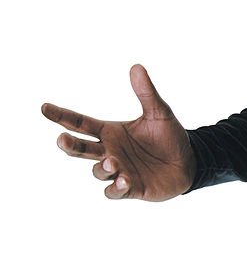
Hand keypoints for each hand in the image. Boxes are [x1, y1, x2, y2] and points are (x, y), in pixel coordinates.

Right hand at [42, 64, 195, 200]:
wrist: (189, 161)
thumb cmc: (170, 137)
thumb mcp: (160, 112)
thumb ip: (146, 93)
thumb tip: (136, 67)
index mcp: (111, 132)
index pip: (81, 123)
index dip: (62, 116)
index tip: (44, 107)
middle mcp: (109, 151)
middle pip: (81, 150)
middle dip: (70, 146)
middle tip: (62, 140)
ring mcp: (118, 171)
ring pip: (98, 171)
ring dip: (102, 167)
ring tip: (112, 161)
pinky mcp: (131, 188)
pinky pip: (115, 191)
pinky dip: (116, 188)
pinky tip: (124, 180)